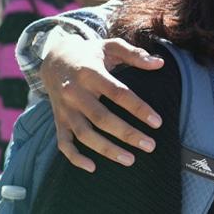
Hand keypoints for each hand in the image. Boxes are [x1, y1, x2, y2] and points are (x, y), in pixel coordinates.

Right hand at [41, 33, 165, 171]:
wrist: (53, 58)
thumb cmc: (89, 53)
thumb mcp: (110, 46)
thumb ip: (135, 54)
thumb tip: (160, 63)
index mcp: (90, 73)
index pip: (118, 93)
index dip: (138, 108)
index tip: (157, 122)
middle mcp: (75, 92)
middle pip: (102, 118)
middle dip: (127, 134)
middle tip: (150, 146)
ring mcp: (65, 109)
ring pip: (84, 134)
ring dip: (106, 150)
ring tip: (130, 160)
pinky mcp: (58, 120)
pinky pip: (63, 143)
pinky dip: (75, 157)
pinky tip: (92, 167)